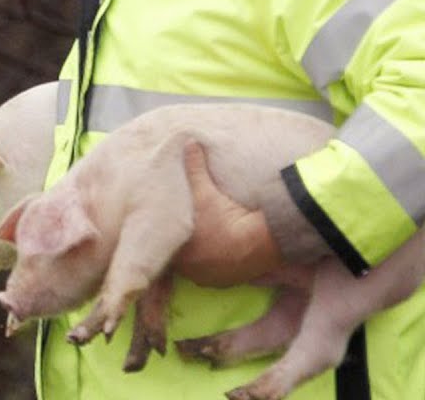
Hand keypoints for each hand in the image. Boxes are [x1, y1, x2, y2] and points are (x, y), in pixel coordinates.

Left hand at [173, 141, 282, 287]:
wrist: (263, 239)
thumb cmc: (227, 215)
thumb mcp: (206, 189)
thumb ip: (194, 167)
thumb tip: (188, 142)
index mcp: (179, 253)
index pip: (163, 247)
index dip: (165, 235)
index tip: (167, 225)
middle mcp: (191, 271)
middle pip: (178, 260)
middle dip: (179, 247)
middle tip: (184, 233)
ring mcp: (210, 279)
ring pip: (195, 268)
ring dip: (197, 257)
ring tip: (200, 242)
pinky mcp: (228, 283)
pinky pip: (214, 274)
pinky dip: (213, 264)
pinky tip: (216, 251)